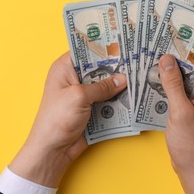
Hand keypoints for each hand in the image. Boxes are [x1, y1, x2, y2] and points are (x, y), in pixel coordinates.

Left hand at [9, 52, 126, 186]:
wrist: (53, 149)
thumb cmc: (57, 118)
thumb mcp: (80, 96)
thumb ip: (102, 86)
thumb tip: (123, 79)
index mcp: (64, 68)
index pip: (85, 51)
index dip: (103, 47)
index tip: (122, 43)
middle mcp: (74, 79)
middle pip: (99, 68)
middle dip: (115, 67)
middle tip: (136, 61)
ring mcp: (83, 95)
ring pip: (105, 85)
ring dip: (119, 86)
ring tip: (139, 78)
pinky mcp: (91, 109)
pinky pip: (107, 101)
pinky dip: (118, 100)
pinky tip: (132, 97)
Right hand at [159, 54, 193, 193]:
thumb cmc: (191, 145)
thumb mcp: (180, 112)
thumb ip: (173, 84)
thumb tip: (166, 60)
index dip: (179, 56)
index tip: (161, 47)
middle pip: (191, 73)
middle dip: (172, 67)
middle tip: (151, 58)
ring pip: (186, 84)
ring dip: (170, 80)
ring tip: (150, 71)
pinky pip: (184, 96)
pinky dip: (172, 92)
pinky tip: (157, 89)